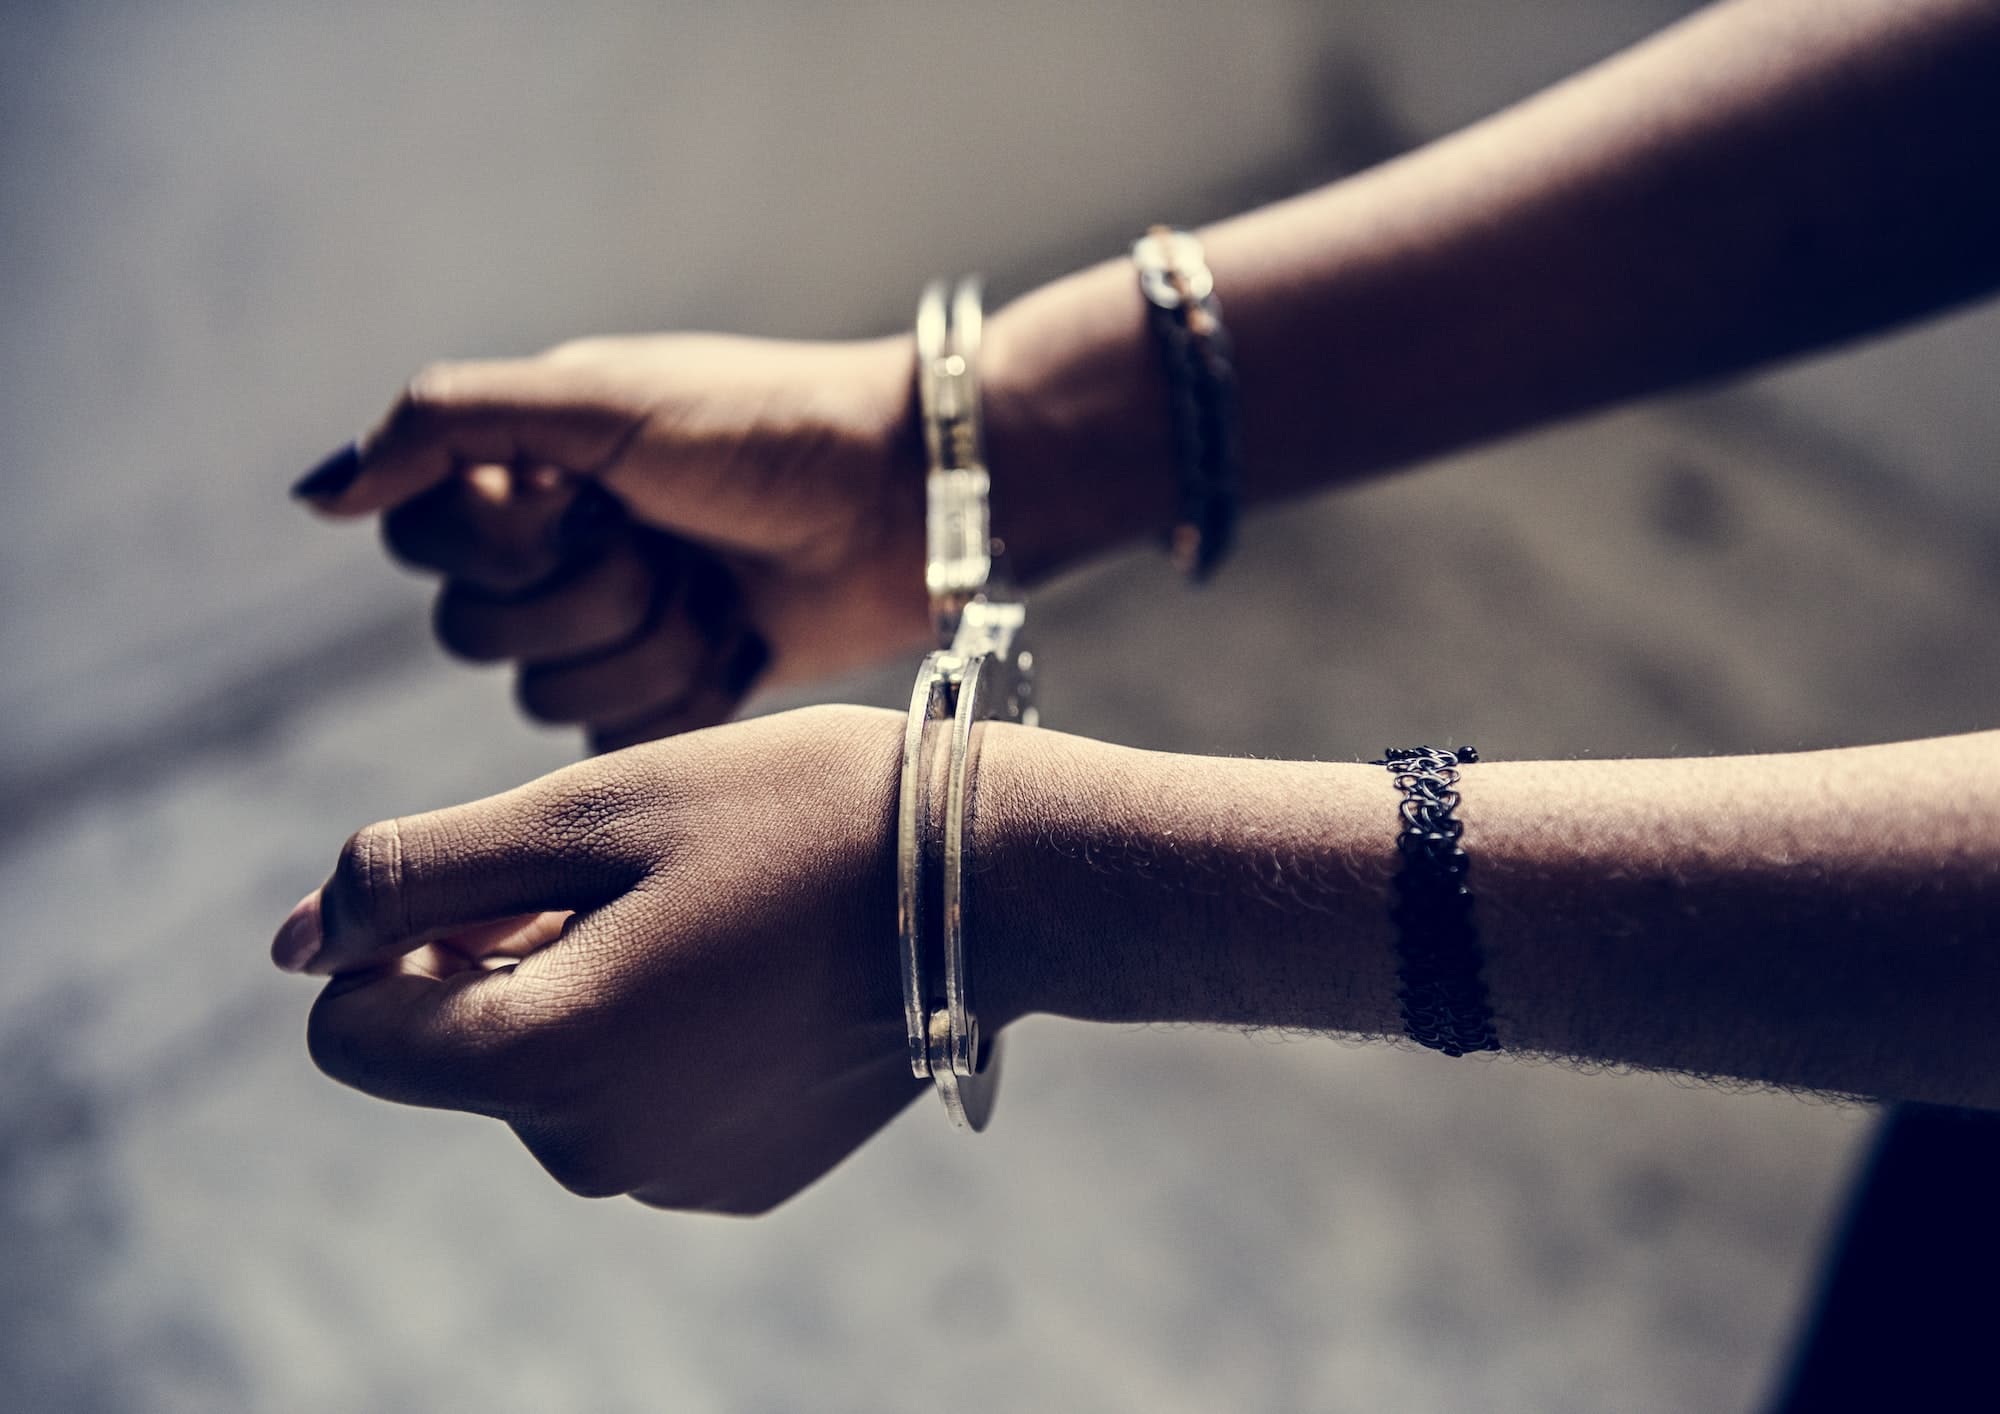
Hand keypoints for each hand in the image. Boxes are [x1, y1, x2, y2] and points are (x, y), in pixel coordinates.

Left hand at [269, 705, 928, 1213]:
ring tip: (709, 916)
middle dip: (504, 959)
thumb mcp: (586, 812)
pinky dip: (661, 1039)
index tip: (504, 876)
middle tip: (637, 876)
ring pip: (554, 1077)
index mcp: (544, 1061)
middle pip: (462, 1052)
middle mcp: (596, 1156)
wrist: (991, 878)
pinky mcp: (744, 1180)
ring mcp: (678, 1181)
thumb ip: (414, 876)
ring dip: (587, 993)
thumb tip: (294, 945)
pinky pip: (639, 1108)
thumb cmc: (788, 816)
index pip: (350, 1033)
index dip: (397, 940)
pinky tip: (753, 971)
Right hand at [294, 335, 931, 750]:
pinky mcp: (669, 701)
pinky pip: (616, 743)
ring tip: (722, 589)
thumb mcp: (598, 399)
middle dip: (594, 593)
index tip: (583, 501)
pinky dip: (685, 695)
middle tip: (676, 542)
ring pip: (550, 697)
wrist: (907, 502)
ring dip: (651, 641)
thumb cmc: (763, 429)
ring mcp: (612, 633)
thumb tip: (313, 496)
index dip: (501, 542)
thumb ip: (444, 425)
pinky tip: (740, 644)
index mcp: (524, 474)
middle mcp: (554, 555)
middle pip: (478, 633)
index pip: (423, 545)